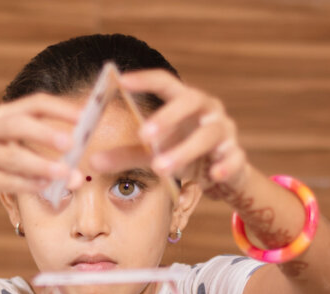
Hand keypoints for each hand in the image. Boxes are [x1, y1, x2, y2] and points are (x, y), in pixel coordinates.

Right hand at [0, 94, 81, 214]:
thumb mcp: (8, 147)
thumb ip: (36, 148)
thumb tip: (76, 156)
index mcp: (1, 116)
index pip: (34, 104)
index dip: (60, 109)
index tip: (84, 116)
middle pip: (18, 124)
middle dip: (46, 133)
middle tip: (71, 143)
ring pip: (12, 156)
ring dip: (41, 165)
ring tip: (64, 174)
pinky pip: (4, 180)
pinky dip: (26, 184)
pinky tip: (44, 187)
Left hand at [92, 69, 249, 195]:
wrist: (221, 174)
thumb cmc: (183, 153)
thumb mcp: (153, 153)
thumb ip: (126, 155)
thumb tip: (93, 162)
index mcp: (184, 101)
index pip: (166, 82)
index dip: (145, 79)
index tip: (122, 80)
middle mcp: (207, 110)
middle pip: (190, 102)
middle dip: (168, 117)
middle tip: (144, 135)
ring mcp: (224, 132)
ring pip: (208, 134)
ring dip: (184, 150)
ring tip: (161, 168)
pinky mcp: (236, 156)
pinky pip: (233, 158)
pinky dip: (223, 167)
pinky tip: (211, 177)